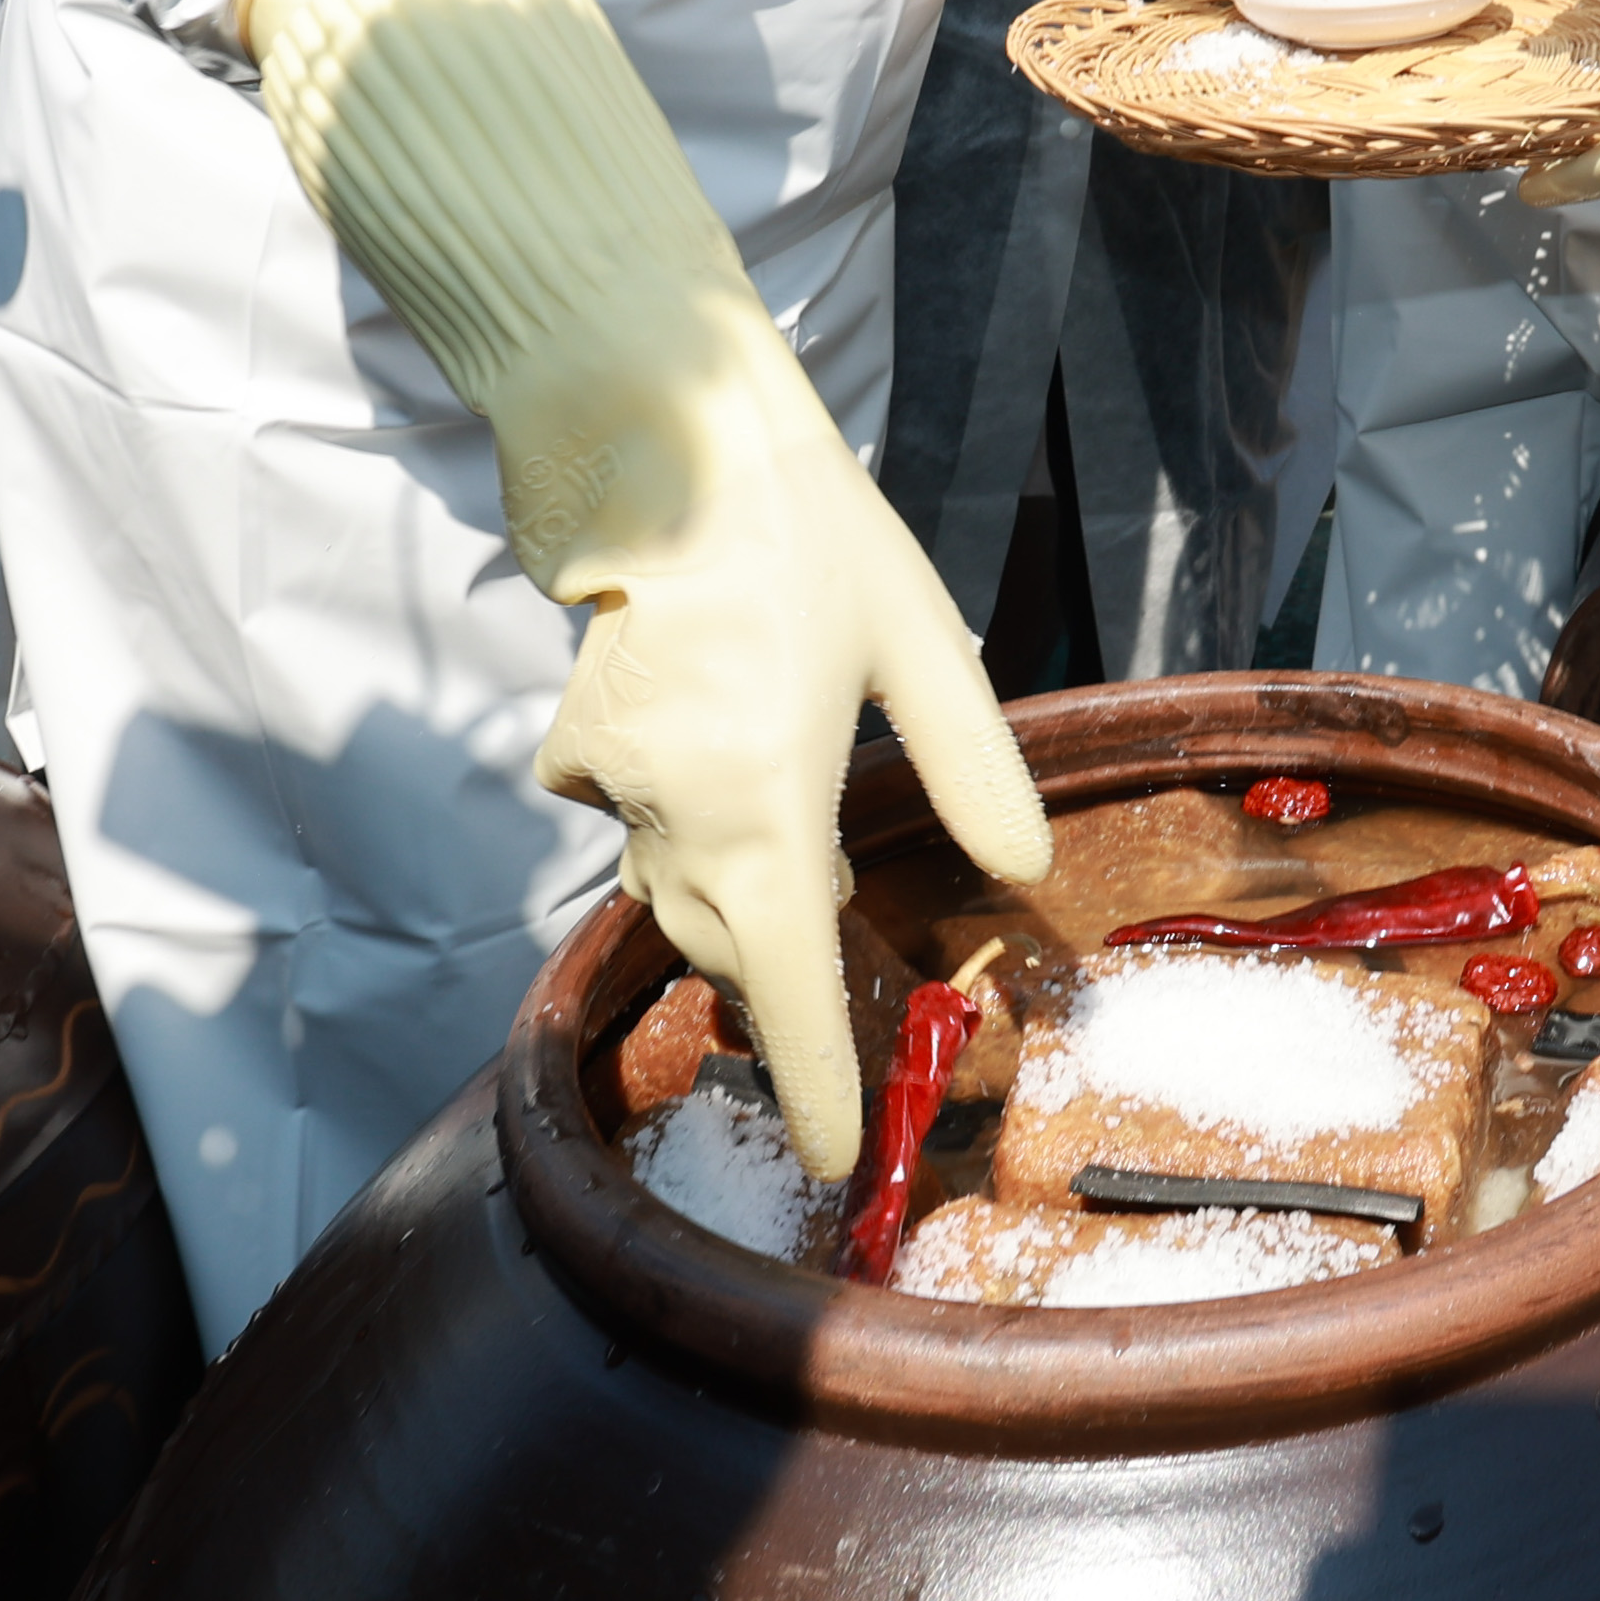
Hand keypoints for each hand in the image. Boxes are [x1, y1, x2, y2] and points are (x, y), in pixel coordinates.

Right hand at [507, 275, 1051, 1179]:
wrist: (663, 446)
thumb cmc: (806, 539)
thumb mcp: (919, 646)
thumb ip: (970, 769)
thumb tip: (1020, 868)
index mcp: (766, 808)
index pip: (788, 986)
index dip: (814, 1079)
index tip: (835, 1155)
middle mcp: (678, 820)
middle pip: (738, 949)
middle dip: (783, 985)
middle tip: (843, 997)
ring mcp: (618, 793)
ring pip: (685, 897)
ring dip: (742, 905)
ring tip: (802, 870)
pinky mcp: (579, 757)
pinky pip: (642, 830)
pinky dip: (687, 829)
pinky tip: (723, 760)